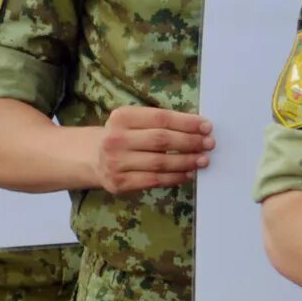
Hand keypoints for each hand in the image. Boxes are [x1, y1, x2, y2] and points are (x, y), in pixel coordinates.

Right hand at [96, 105, 211, 192]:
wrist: (92, 158)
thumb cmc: (122, 136)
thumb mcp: (133, 121)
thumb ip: (159, 123)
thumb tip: (197, 129)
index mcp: (122, 117)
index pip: (160, 118)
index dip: (186, 122)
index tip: (206, 126)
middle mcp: (116, 139)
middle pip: (161, 140)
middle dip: (190, 142)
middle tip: (209, 144)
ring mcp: (116, 163)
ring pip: (160, 163)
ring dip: (186, 162)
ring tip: (203, 160)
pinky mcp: (120, 183)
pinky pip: (154, 180)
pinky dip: (174, 177)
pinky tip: (188, 173)